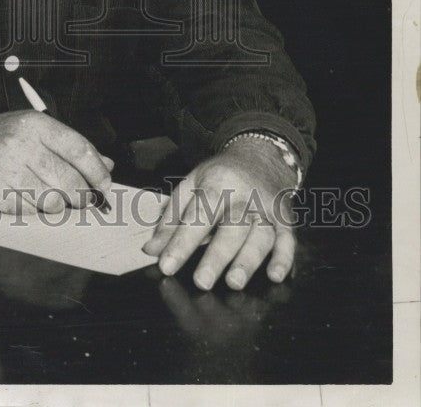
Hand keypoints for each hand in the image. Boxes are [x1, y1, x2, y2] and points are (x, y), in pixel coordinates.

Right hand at [0, 111, 113, 213]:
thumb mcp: (32, 130)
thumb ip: (68, 145)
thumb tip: (105, 165)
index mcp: (34, 124)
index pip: (78, 148)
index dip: (98, 171)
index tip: (106, 184)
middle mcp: (21, 144)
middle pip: (69, 179)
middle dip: (84, 195)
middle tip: (87, 199)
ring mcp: (6, 170)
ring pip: (53, 200)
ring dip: (62, 205)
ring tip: (57, 199)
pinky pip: (31, 212)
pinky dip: (38, 210)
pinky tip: (32, 200)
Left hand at [142, 137, 296, 289]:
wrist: (260, 157)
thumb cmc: (220, 176)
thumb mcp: (191, 185)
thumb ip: (172, 218)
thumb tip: (152, 250)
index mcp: (217, 184)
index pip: (198, 214)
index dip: (182, 242)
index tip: (166, 266)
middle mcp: (244, 196)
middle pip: (231, 227)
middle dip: (217, 256)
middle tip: (202, 281)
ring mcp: (267, 208)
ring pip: (260, 236)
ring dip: (248, 260)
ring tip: (233, 282)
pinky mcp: (285, 220)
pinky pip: (288, 240)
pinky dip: (284, 259)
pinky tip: (275, 276)